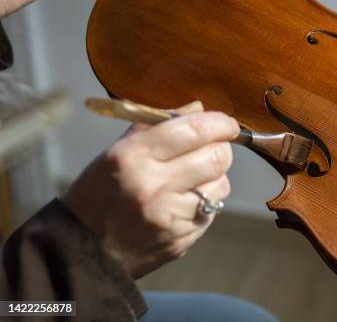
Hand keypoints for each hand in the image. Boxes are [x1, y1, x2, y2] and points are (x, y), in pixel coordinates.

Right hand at [62, 101, 239, 278]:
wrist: (84, 251)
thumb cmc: (100, 193)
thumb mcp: (117, 152)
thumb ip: (156, 127)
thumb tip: (198, 109)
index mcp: (133, 157)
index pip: (194, 130)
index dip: (220, 123)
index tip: (227, 124)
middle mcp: (153, 186)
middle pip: (217, 157)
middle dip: (222, 149)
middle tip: (213, 148)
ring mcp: (169, 216)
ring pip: (221, 185)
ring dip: (215, 177)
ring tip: (194, 178)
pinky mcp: (181, 238)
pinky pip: (212, 211)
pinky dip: (206, 202)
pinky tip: (184, 202)